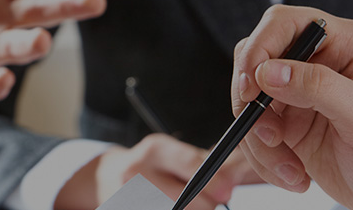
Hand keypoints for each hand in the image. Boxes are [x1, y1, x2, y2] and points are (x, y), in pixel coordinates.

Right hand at [55, 133, 263, 209]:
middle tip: (212, 201)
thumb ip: (209, 161)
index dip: (214, 180)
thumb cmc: (154, 166)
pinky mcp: (123, 209)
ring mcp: (128, 195)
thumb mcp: (174, 155)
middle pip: (186, 198)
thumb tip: (247, 167)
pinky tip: (174, 206)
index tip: (228, 191)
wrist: (105, 179)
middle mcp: (136, 170)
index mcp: (155, 149)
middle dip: (205, 203)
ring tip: (183, 201)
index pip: (192, 165)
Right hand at [231, 5, 352, 209]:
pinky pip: (254, 131)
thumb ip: (318, 87)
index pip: (285, 23)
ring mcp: (300, 92)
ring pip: (250, 99)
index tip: (251, 86)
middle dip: (253, 101)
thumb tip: (269, 71)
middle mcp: (319, 61)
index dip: (260, 48)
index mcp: (345, 42)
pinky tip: (294, 174)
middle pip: (256, 58)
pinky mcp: (288, 121)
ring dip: (259, 139)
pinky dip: (264, 157)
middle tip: (268, 135)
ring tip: (290, 167)